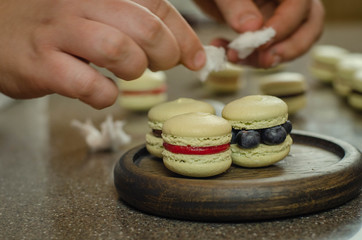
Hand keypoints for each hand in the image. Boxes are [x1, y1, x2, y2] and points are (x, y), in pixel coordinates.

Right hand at [0, 0, 204, 108]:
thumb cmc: (57, 25)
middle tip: (160, 65)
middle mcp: (80, 3)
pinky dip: (104, 95)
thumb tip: (182, 50)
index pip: (158, 6)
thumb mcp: (96, 11)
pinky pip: (89, 86)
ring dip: (134, 69)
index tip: (196, 58)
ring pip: (119, 51)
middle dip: (165, 54)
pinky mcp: (41, 64)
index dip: (184, 36)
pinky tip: (99, 91)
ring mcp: (58, 32)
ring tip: (125, 72)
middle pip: (145, 28)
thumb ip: (136, 23)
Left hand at [193, 0, 324, 67]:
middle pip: (309, 24)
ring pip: (290, 42)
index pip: (301, 4)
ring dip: (264, 57)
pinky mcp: (263, 29)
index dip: (285, 26)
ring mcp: (277, 13)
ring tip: (234, 57)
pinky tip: (225, 52)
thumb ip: (236, 4)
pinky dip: (247, 56)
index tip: (262, 43)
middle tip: (264, 61)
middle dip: (289, 48)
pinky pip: (265, 49)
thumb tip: (252, 28)